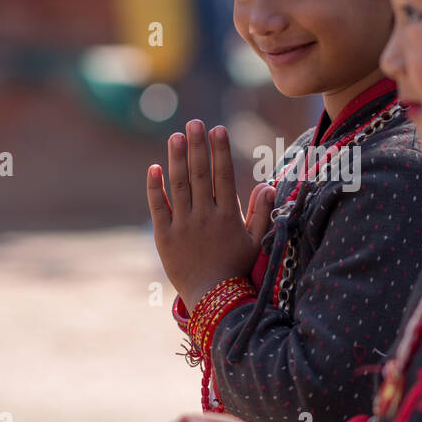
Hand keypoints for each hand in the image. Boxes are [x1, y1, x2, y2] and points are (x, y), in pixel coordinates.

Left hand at [146, 120, 274, 307]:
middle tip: (194, 123)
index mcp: (227, 216)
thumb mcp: (256, 242)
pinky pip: (158, 207)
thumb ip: (262, 213)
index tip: (217, 130)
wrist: (212, 299)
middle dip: (197, 146)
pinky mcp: (164, 236)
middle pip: (200, 174)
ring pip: (179, 185)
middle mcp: (204, 217)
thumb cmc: (237, 269)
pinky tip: (154, 168)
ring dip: (177, 159)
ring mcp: (183, 225)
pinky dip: (155, 187)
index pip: (223, 176)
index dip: (220, 151)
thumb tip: (267, 185)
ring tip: (175, 136)